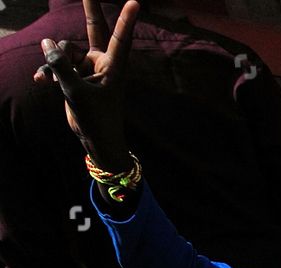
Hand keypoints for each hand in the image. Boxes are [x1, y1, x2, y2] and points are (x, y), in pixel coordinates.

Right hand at [34, 0, 135, 166]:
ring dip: (53, 62)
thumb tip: (47, 42)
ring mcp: (88, 67)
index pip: (119, 38)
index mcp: (113, 66)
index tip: (135, 2)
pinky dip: (49, 71)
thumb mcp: (76, 92)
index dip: (125, 19)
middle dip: (90, 9)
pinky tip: (41, 82)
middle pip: (93, 29)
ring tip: (49, 80)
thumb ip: (61, 65)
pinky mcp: (75, 75)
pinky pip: (57, 64)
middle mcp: (102, 62)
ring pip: (65, 50)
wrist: (95, 138)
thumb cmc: (96, 118)